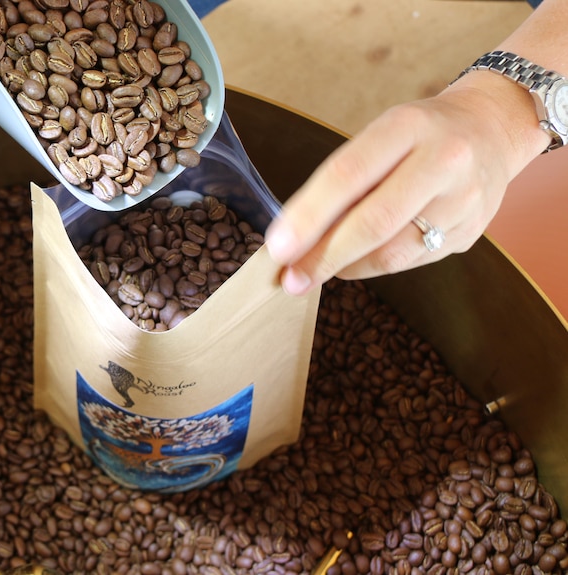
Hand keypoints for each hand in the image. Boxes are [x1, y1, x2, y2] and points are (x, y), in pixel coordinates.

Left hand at [264, 72, 549, 294]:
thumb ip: (343, 181)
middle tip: (290, 278)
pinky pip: (411, 261)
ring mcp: (463, 199)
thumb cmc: (418, 136)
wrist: (492, 130)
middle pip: (373, 222)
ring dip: (346, 267)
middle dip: (323, 256)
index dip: (308, 216)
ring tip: (317, 270)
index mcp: (407, 126)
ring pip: (393, 251)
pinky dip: (374, 266)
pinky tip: (356, 262)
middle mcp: (442, 160)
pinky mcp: (471, 231)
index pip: (347, 175)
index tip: (277, 247)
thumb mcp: (381, 137)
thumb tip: (295, 236)